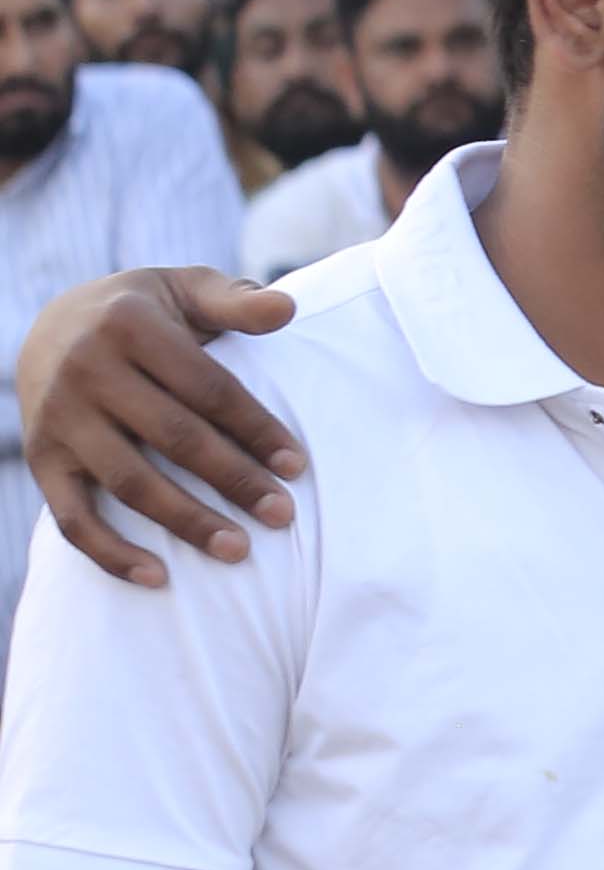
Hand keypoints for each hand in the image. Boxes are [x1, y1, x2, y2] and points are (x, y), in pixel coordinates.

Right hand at [24, 267, 303, 582]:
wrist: (52, 322)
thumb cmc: (144, 312)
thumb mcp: (185, 289)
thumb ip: (235, 301)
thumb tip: (287, 309)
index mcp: (129, 325)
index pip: (208, 388)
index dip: (254, 429)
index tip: (296, 467)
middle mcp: (86, 369)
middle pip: (173, 437)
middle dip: (233, 480)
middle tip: (283, 515)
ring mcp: (59, 418)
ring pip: (128, 482)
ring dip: (186, 521)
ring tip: (238, 551)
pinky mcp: (42, 458)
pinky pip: (72, 517)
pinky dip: (110, 553)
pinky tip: (158, 579)